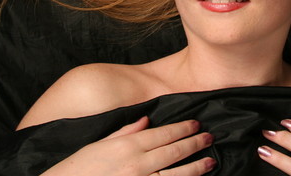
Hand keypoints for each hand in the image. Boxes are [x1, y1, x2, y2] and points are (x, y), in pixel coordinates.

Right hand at [42, 116, 215, 175]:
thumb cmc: (80, 167)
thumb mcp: (100, 143)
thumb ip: (126, 131)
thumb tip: (147, 120)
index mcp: (128, 146)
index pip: (163, 134)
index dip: (182, 128)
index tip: (195, 124)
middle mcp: (137, 164)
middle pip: (174, 151)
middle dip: (195, 143)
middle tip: (209, 137)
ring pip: (177, 174)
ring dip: (197, 166)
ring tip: (211, 160)